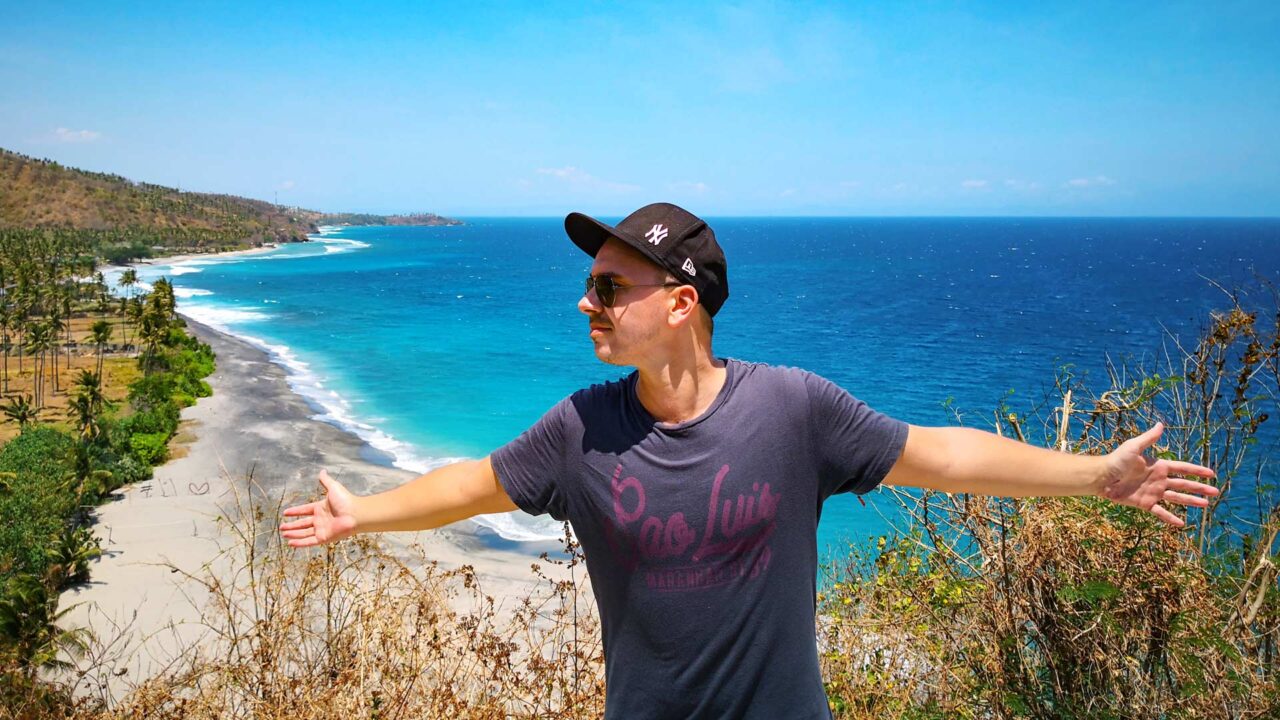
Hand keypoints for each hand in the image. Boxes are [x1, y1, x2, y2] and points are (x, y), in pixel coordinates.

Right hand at [279, 469, 359, 546]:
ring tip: (284, 534)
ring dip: (294, 534)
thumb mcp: (333, 487)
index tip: (285, 513)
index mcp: (321, 508)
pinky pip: (309, 541)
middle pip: (303, 523)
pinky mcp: (323, 538)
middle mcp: (320, 519)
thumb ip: (326, 481)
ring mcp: (322, 529)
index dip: (295, 511)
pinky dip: (300, 543)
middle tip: (281, 527)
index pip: (305, 510)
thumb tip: (322, 471)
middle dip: (292, 525)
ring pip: (304, 533)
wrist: (355, 513)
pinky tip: (290, 543)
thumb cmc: (346, 500)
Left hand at [1099, 422, 1218, 526]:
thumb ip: (1148, 438)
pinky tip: (1181, 524)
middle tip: (1216, 492)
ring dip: (1191, 502)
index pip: (1182, 468)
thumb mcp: (1133, 447)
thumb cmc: (1116, 460)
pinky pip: (1160, 512)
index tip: (1211, 474)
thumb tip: (1160, 424)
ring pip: (1177, 498)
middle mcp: (1158, 479)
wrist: (1102, 477)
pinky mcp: (1145, 503)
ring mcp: (1153, 492)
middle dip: (1200, 488)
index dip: (1197, 471)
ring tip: (1206, 505)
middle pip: (1184, 484)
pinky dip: (1170, 518)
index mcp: (1158, 466)